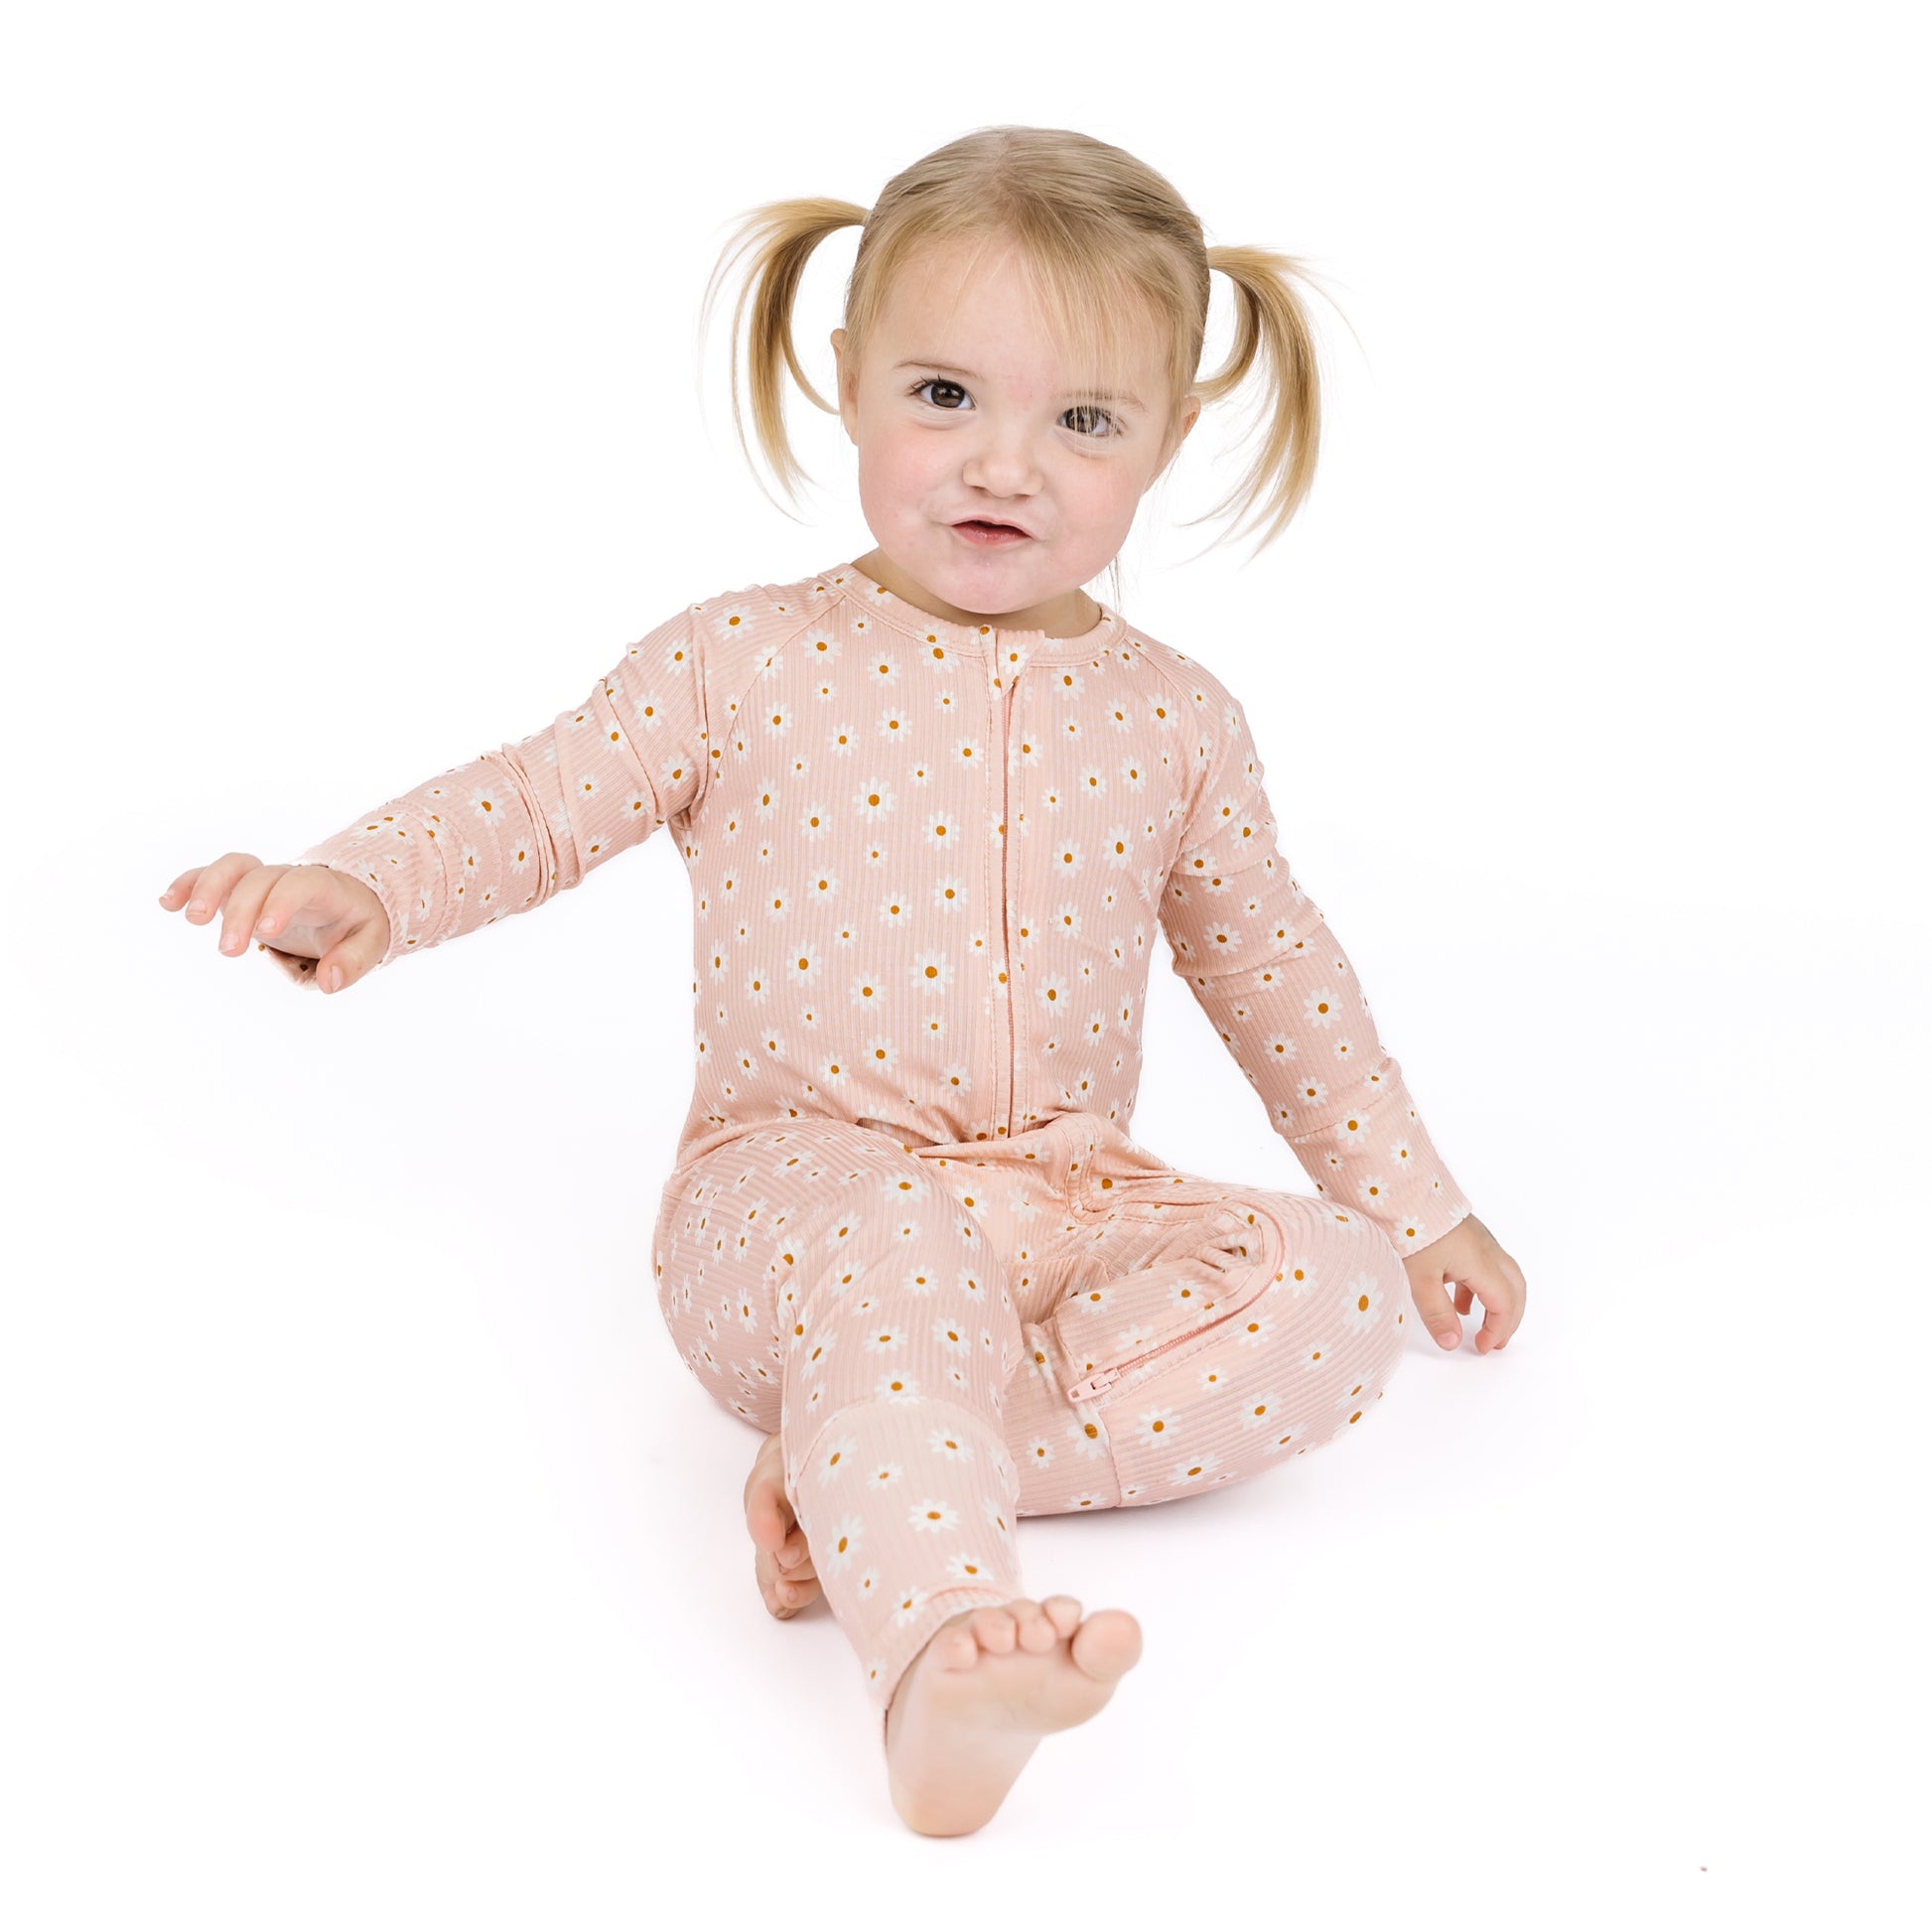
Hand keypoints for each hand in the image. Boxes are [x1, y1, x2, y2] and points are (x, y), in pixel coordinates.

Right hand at [159, 854, 391, 993]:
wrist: (348, 901)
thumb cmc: (358, 922)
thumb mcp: (371, 941)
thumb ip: (354, 960)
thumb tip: (329, 981)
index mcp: (324, 888)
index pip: (299, 884)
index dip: (280, 902)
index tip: (265, 933)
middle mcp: (288, 878)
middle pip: (259, 879)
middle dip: (241, 910)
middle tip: (229, 951)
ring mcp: (262, 882)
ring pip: (231, 867)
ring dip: (207, 887)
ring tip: (190, 919)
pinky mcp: (240, 891)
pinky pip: (211, 877)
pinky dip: (188, 884)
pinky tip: (167, 904)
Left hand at [1403, 1213, 1525, 1354]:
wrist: (1400, 1189)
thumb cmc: (1410, 1229)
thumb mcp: (1419, 1278)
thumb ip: (1437, 1313)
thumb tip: (1452, 1343)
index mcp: (1482, 1262)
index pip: (1505, 1304)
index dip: (1498, 1330)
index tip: (1481, 1348)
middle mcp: (1486, 1249)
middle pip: (1515, 1289)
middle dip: (1509, 1319)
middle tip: (1495, 1342)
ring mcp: (1477, 1239)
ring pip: (1501, 1276)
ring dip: (1496, 1302)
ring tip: (1478, 1325)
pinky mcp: (1463, 1234)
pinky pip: (1483, 1265)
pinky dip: (1478, 1287)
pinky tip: (1457, 1299)